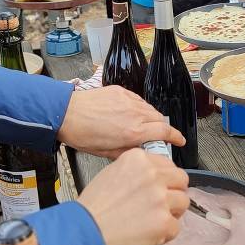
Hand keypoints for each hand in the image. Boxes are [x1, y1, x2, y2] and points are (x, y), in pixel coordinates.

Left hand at [58, 86, 185, 159]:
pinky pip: (138, 100)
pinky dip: (139, 108)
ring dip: (151, 118)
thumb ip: (127, 152)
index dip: (176, 137)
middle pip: (161, 119)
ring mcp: (128, 100)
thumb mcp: (105, 153)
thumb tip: (139, 153)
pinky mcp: (120, 91)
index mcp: (133, 132)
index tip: (179, 141)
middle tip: (154, 137)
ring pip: (150, 109)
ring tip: (140, 126)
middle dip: (162, 129)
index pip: (165, 132)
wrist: (65, 113)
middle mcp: (135, 114)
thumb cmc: (81, 134)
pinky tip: (129, 114)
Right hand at [77, 149, 189, 244]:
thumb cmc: (92, 210)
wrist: (84, 233)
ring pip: (183, 202)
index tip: (160, 187)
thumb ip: (136, 172)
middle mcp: (151, 175)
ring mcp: (160, 198)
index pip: (168, 164)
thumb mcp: (110, 174)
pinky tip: (147, 234)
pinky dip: (164, 234)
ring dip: (171, 213)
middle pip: (181, 180)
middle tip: (161, 205)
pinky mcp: (164, 221)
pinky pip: (176, 227)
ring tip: (152, 221)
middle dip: (174, 193)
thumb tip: (153, 178)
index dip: (165, 179)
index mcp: (138, 160)